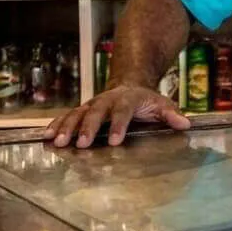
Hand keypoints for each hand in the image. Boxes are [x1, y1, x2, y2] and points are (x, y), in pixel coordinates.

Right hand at [44, 83, 190, 147]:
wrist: (130, 86)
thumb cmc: (147, 102)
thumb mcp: (162, 105)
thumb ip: (171, 114)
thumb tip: (185, 124)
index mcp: (128, 99)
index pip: (123, 111)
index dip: (118, 125)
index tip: (114, 141)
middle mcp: (107, 100)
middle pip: (95, 112)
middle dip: (87, 128)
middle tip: (81, 144)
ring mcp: (92, 105)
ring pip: (77, 114)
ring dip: (67, 128)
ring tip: (58, 142)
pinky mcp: (81, 110)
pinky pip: (66, 117)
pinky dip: (56, 126)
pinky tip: (46, 137)